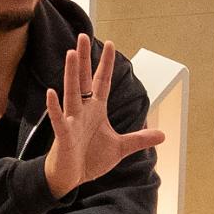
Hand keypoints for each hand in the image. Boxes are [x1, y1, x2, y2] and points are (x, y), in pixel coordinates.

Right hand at [42, 33, 165, 198]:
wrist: (70, 178)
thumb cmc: (90, 159)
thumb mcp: (120, 148)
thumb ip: (139, 139)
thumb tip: (162, 135)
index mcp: (96, 111)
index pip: (102, 82)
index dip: (106, 64)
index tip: (110, 43)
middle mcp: (83, 111)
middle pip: (84, 80)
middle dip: (85, 59)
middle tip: (82, 36)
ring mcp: (72, 121)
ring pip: (71, 93)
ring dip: (71, 74)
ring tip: (71, 54)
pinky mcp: (63, 135)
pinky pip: (59, 119)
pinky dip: (54, 107)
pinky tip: (51, 93)